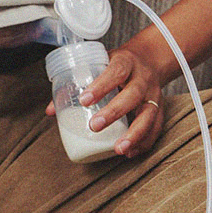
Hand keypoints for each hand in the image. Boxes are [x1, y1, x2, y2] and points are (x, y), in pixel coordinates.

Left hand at [46, 47, 167, 158]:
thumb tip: (51, 110)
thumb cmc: (117, 65)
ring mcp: (154, 94)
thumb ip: (75, 84)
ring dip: (135, 134)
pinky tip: (130, 153)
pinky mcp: (161, 108)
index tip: (84, 100)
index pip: (115, 71)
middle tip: (94, 126)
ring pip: (149, 114)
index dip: (101, 86)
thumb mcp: (98, 64)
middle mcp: (143, 78)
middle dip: (114, 112)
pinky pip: (156, 127)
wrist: (149, 59)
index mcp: (126, 62)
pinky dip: (144, 142)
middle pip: (132, 95)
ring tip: (119, 149)